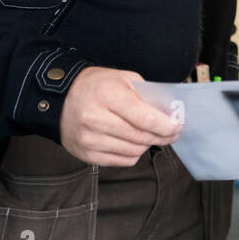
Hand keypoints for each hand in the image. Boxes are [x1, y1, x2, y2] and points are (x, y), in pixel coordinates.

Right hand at [59, 67, 181, 166]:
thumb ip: (147, 95)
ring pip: (134, 151)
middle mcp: (95, 119)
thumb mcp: (124, 78)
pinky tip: (133, 142)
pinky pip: (122, 161)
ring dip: (148, 145)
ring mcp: (89, 139)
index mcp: (107, 95)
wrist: (61, 99)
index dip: (166, 125)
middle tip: (171, 132)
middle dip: (162, 136)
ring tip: (149, 135)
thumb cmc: (98, 86)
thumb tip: (170, 113)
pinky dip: (134, 154)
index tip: (177, 126)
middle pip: (141, 137)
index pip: (145, 118)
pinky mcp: (86, 154)